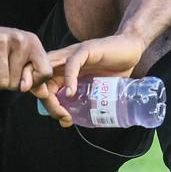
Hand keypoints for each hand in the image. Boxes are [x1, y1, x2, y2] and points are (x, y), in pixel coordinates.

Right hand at [0, 23, 52, 101]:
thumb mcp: (13, 59)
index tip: (21, 82)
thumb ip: (29, 76)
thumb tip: (44, 93)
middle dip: (6, 85)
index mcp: (31, 40)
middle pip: (20, 82)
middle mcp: (19, 39)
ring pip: (4, 83)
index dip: (34, 83)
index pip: (45, 72)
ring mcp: (1, 42)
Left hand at [28, 34, 146, 126]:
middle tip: (61, 117)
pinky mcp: (85, 50)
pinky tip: (71, 93)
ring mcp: (72, 54)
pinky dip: (69, 78)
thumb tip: (67, 123)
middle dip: (44, 100)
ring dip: (50, 90)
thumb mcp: (93, 88)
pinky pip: (71, 63)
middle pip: (40, 79)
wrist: (131, 49)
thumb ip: (81, 102)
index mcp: (61, 69)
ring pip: (49, 70)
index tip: (63, 120)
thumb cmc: (113, 69)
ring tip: (59, 109)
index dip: (47, 104)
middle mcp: (62, 61)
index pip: (42, 86)